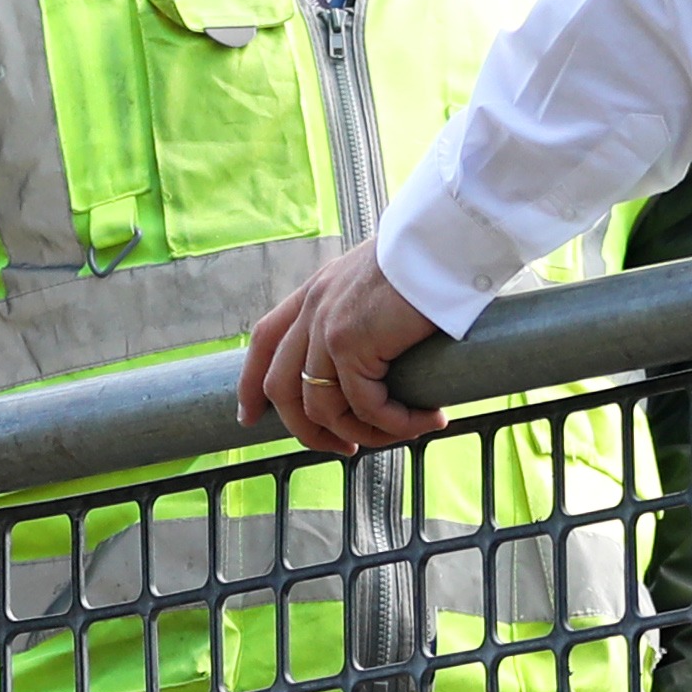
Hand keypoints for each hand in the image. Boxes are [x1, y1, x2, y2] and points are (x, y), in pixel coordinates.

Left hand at [237, 244, 452, 456]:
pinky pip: (367, 405)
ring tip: (406, 432)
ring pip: (324, 407)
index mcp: (314, 292)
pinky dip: (397, 423)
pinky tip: (428, 419)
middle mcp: (312, 309)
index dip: (250, 384)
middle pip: (281, 388)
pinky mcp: (351, 344)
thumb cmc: (429, 258)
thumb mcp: (380, 281)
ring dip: (364, 432)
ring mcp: (326, 328)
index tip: (249, 417)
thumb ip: (365, 308)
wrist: (443, 241)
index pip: (265, 341)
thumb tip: (382, 350)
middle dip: (306, 430)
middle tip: (346, 449)